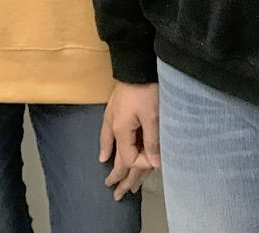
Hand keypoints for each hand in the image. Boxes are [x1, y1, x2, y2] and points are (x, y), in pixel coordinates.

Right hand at [99, 81, 159, 199]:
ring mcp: (111, 119)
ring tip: (111, 180)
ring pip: (111, 148)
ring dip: (113, 165)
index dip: (142, 165)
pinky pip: (106, 135)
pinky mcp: (113, 111)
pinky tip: (104, 154)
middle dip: (118, 177)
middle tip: (117, 194)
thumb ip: (152, 141)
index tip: (154, 164)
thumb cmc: (146, 90)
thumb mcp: (153, 116)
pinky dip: (106, 146)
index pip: (130, 158)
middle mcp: (114, 127)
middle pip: (117, 157)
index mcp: (122, 130)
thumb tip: (154, 163)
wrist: (135, 65)